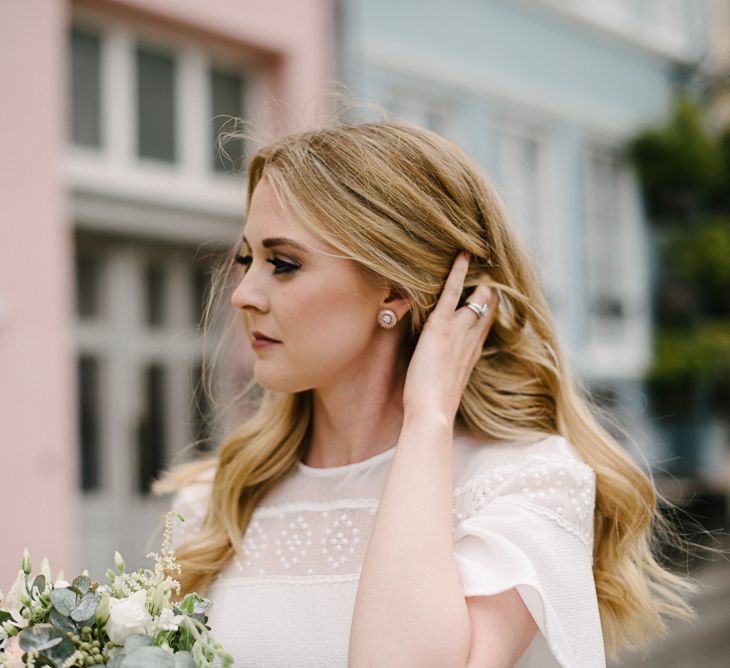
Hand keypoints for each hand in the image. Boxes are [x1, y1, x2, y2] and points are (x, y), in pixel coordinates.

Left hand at [402, 251, 498, 423]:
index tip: (491, 293)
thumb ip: (446, 372)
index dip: (488, 308)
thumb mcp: (444, 386)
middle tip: (488, 268)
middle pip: (487, 307)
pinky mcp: (441, 327)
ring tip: (479, 256)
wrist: (432, 413)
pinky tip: (462, 255)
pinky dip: (457, 273)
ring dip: (477, 279)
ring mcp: (458, 332)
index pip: (485, 324)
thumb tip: (441, 369)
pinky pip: (452, 293)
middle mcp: (470, 340)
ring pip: (476, 298)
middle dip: (488, 289)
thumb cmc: (432, 408)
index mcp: (471, 355)